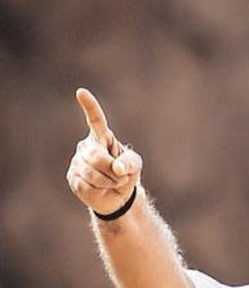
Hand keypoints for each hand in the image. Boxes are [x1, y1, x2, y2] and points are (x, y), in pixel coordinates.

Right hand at [67, 88, 142, 215]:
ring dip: (109, 182)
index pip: (95, 120)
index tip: (81, 92)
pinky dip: (100, 190)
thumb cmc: (125, 173)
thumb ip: (129, 163)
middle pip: (97, 157)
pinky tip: (100, 189)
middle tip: (120, 176)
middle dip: (112, 170)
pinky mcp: (73, 178)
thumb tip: (116, 168)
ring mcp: (77, 162)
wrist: (117, 195)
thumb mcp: (134, 165)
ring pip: (92, 174)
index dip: (90, 107)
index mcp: (101, 137)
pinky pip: (88, 186)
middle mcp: (86, 147)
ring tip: (112, 182)